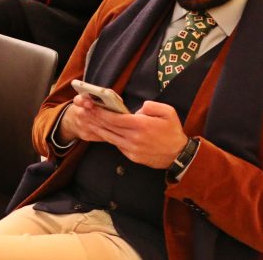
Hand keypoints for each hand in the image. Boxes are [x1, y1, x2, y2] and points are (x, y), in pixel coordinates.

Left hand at [60, 95, 188, 167]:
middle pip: (109, 127)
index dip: (100, 112)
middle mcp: (135, 138)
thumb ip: (151, 106)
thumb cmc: (173, 132)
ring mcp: (132, 149)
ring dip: (97, 128)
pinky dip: (107, 137)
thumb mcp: (168, 112)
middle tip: (82, 110)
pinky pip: (117, 145)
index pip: (115, 118)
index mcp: (142, 125)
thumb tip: (136, 109)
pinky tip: (100, 131)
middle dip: (94, 118)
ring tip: (86, 120)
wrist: (179, 156)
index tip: (90, 105)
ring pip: (109, 137)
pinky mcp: (132, 156)